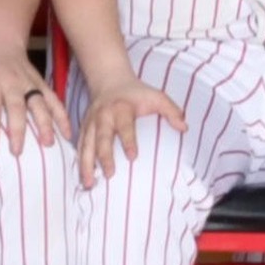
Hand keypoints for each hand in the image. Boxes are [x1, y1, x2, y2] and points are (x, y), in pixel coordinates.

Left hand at [0, 42, 65, 156]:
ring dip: (45, 123)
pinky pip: (54, 100)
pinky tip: (67, 133)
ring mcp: (29, 83)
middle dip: (18, 130)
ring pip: (39, 104)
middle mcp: (12, 82)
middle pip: (17, 107)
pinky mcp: (41, 84)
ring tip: (48, 144)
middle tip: (17, 151)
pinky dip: (62, 116)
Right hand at [69, 75, 187, 188]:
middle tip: (110, 174)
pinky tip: (83, 178)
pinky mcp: (84, 128)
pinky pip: (80, 146)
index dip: (128, 140)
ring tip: (89, 183)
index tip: (132, 157)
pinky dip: (79, 162)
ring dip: (86, 164)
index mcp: (121, 108)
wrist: (109, 81)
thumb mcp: (156, 96)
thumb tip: (184, 128)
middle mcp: (103, 116)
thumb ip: (171, 110)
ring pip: (86, 145)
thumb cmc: (136, 93)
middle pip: (101, 137)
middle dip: (104, 156)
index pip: (124, 125)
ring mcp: (90, 122)